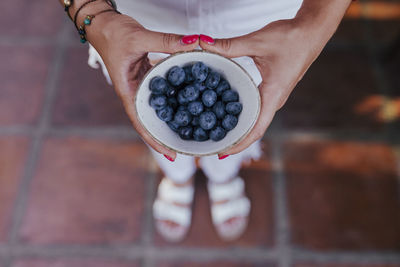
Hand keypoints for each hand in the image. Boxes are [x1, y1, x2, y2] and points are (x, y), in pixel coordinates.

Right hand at [88, 13, 198, 160]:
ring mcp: (142, 84)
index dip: (155, 141)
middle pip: (152, 119)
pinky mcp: (148, 74)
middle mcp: (135, 92)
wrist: (103, 22)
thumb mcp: (140, 38)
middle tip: (190, 144)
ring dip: (174, 113)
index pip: (141, 124)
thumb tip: (195, 44)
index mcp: (128, 92)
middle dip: (168, 133)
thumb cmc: (113, 33)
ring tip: (196, 123)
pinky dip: (177, 90)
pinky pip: (164, 87)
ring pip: (160, 104)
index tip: (172, 155)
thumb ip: (167, 42)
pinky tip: (193, 93)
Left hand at [199, 19, 331, 156]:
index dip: (239, 145)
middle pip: (254, 129)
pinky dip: (242, 114)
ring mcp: (275, 96)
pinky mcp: (273, 89)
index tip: (221, 153)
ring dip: (238, 128)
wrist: (313, 30)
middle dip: (234, 140)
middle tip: (211, 143)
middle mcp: (274, 101)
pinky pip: (257, 108)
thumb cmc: (291, 37)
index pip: (256, 130)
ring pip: (255, 120)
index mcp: (273, 96)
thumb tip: (203, 44)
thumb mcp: (257, 41)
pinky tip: (227, 109)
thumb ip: (229, 45)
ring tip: (216, 131)